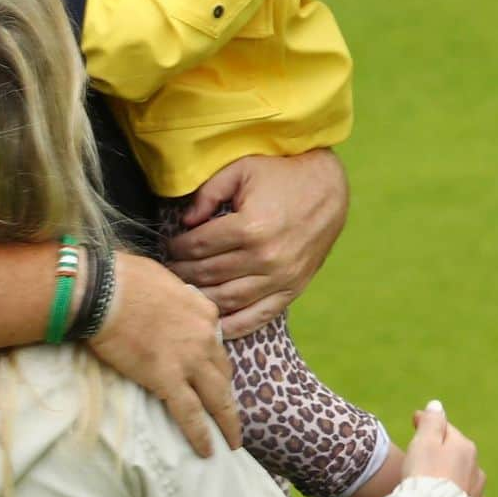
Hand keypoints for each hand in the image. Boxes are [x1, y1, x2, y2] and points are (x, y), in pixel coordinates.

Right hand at [87, 253, 238, 457]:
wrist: (103, 289)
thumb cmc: (122, 277)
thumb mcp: (162, 278)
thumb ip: (175, 297)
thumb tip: (168, 303)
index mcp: (204, 311)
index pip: (216, 342)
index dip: (213, 360)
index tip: (210, 373)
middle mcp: (205, 336)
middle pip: (223, 372)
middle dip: (227, 394)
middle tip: (230, 414)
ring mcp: (189, 360)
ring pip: (217, 398)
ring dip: (227, 422)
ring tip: (231, 441)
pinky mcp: (167, 379)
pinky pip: (190, 414)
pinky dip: (201, 435)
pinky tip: (207, 451)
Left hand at [164, 149, 348, 339]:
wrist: (328, 188)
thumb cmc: (281, 175)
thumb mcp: (241, 170)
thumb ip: (208, 193)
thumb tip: (185, 222)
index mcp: (250, 227)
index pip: (198, 247)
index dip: (176, 248)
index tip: (169, 247)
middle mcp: (265, 257)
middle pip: (208, 274)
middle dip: (182, 274)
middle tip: (170, 271)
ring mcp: (281, 278)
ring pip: (227, 300)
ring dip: (201, 299)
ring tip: (184, 292)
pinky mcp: (293, 289)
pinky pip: (258, 317)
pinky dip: (234, 325)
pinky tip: (215, 325)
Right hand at [402, 400, 485, 496]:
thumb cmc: (424, 475)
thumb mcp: (424, 441)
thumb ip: (432, 421)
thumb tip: (437, 405)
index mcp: (465, 447)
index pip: (446, 429)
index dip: (428, 424)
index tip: (413, 421)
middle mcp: (477, 468)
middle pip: (456, 453)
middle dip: (441, 450)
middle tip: (421, 452)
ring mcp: (478, 493)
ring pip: (462, 477)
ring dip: (450, 475)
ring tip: (432, 481)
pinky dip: (455, 496)